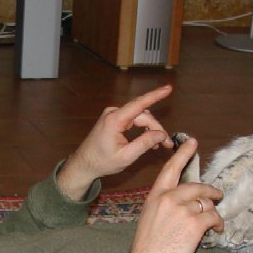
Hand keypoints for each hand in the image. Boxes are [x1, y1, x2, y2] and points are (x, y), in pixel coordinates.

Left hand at [56, 85, 175, 199]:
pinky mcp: (113, 119)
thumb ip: (145, 144)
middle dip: (156, 127)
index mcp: (115, 120)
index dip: (155, 95)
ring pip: (139, 117)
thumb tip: (162, 134)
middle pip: (142, 114)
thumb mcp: (126, 156)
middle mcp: (113, 112)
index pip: (139, 104)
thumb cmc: (102, 162)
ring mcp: (112, 114)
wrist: (84, 164)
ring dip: (150, 128)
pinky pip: (132, 119)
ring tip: (160, 144)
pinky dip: (142, 128)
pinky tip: (149, 139)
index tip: (168, 88)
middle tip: (167, 144)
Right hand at [123, 136, 223, 252]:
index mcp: (156, 196)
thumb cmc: (147, 247)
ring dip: (214, 211)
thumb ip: (164, 206)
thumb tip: (182, 203)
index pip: (171, 169)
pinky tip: (217, 230)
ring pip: (207, 203)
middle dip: (210, 190)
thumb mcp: (149, 218)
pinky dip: (218, 223)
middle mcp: (169, 199)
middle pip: (197, 186)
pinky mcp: (195, 223)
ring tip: (216, 221)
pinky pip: (213, 217)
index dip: (183, 154)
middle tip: (218, 195)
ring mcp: (183, 210)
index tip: (192, 142)